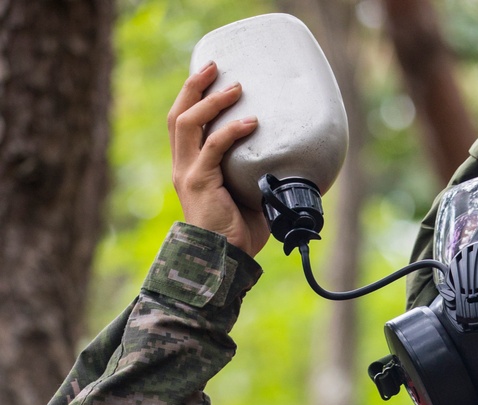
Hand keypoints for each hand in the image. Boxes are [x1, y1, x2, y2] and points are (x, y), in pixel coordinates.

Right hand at [168, 62, 268, 256]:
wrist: (225, 261)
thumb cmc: (239, 233)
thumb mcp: (249, 195)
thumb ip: (258, 173)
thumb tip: (292, 160)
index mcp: (190, 167)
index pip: (182, 123)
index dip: (191, 96)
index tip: (208, 74)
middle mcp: (183, 166)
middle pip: (178, 114)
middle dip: (194, 86)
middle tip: (214, 64)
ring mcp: (189, 173)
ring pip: (189, 123)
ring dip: (211, 100)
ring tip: (235, 87)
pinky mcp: (199, 183)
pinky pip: (214, 148)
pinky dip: (232, 131)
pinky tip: (251, 122)